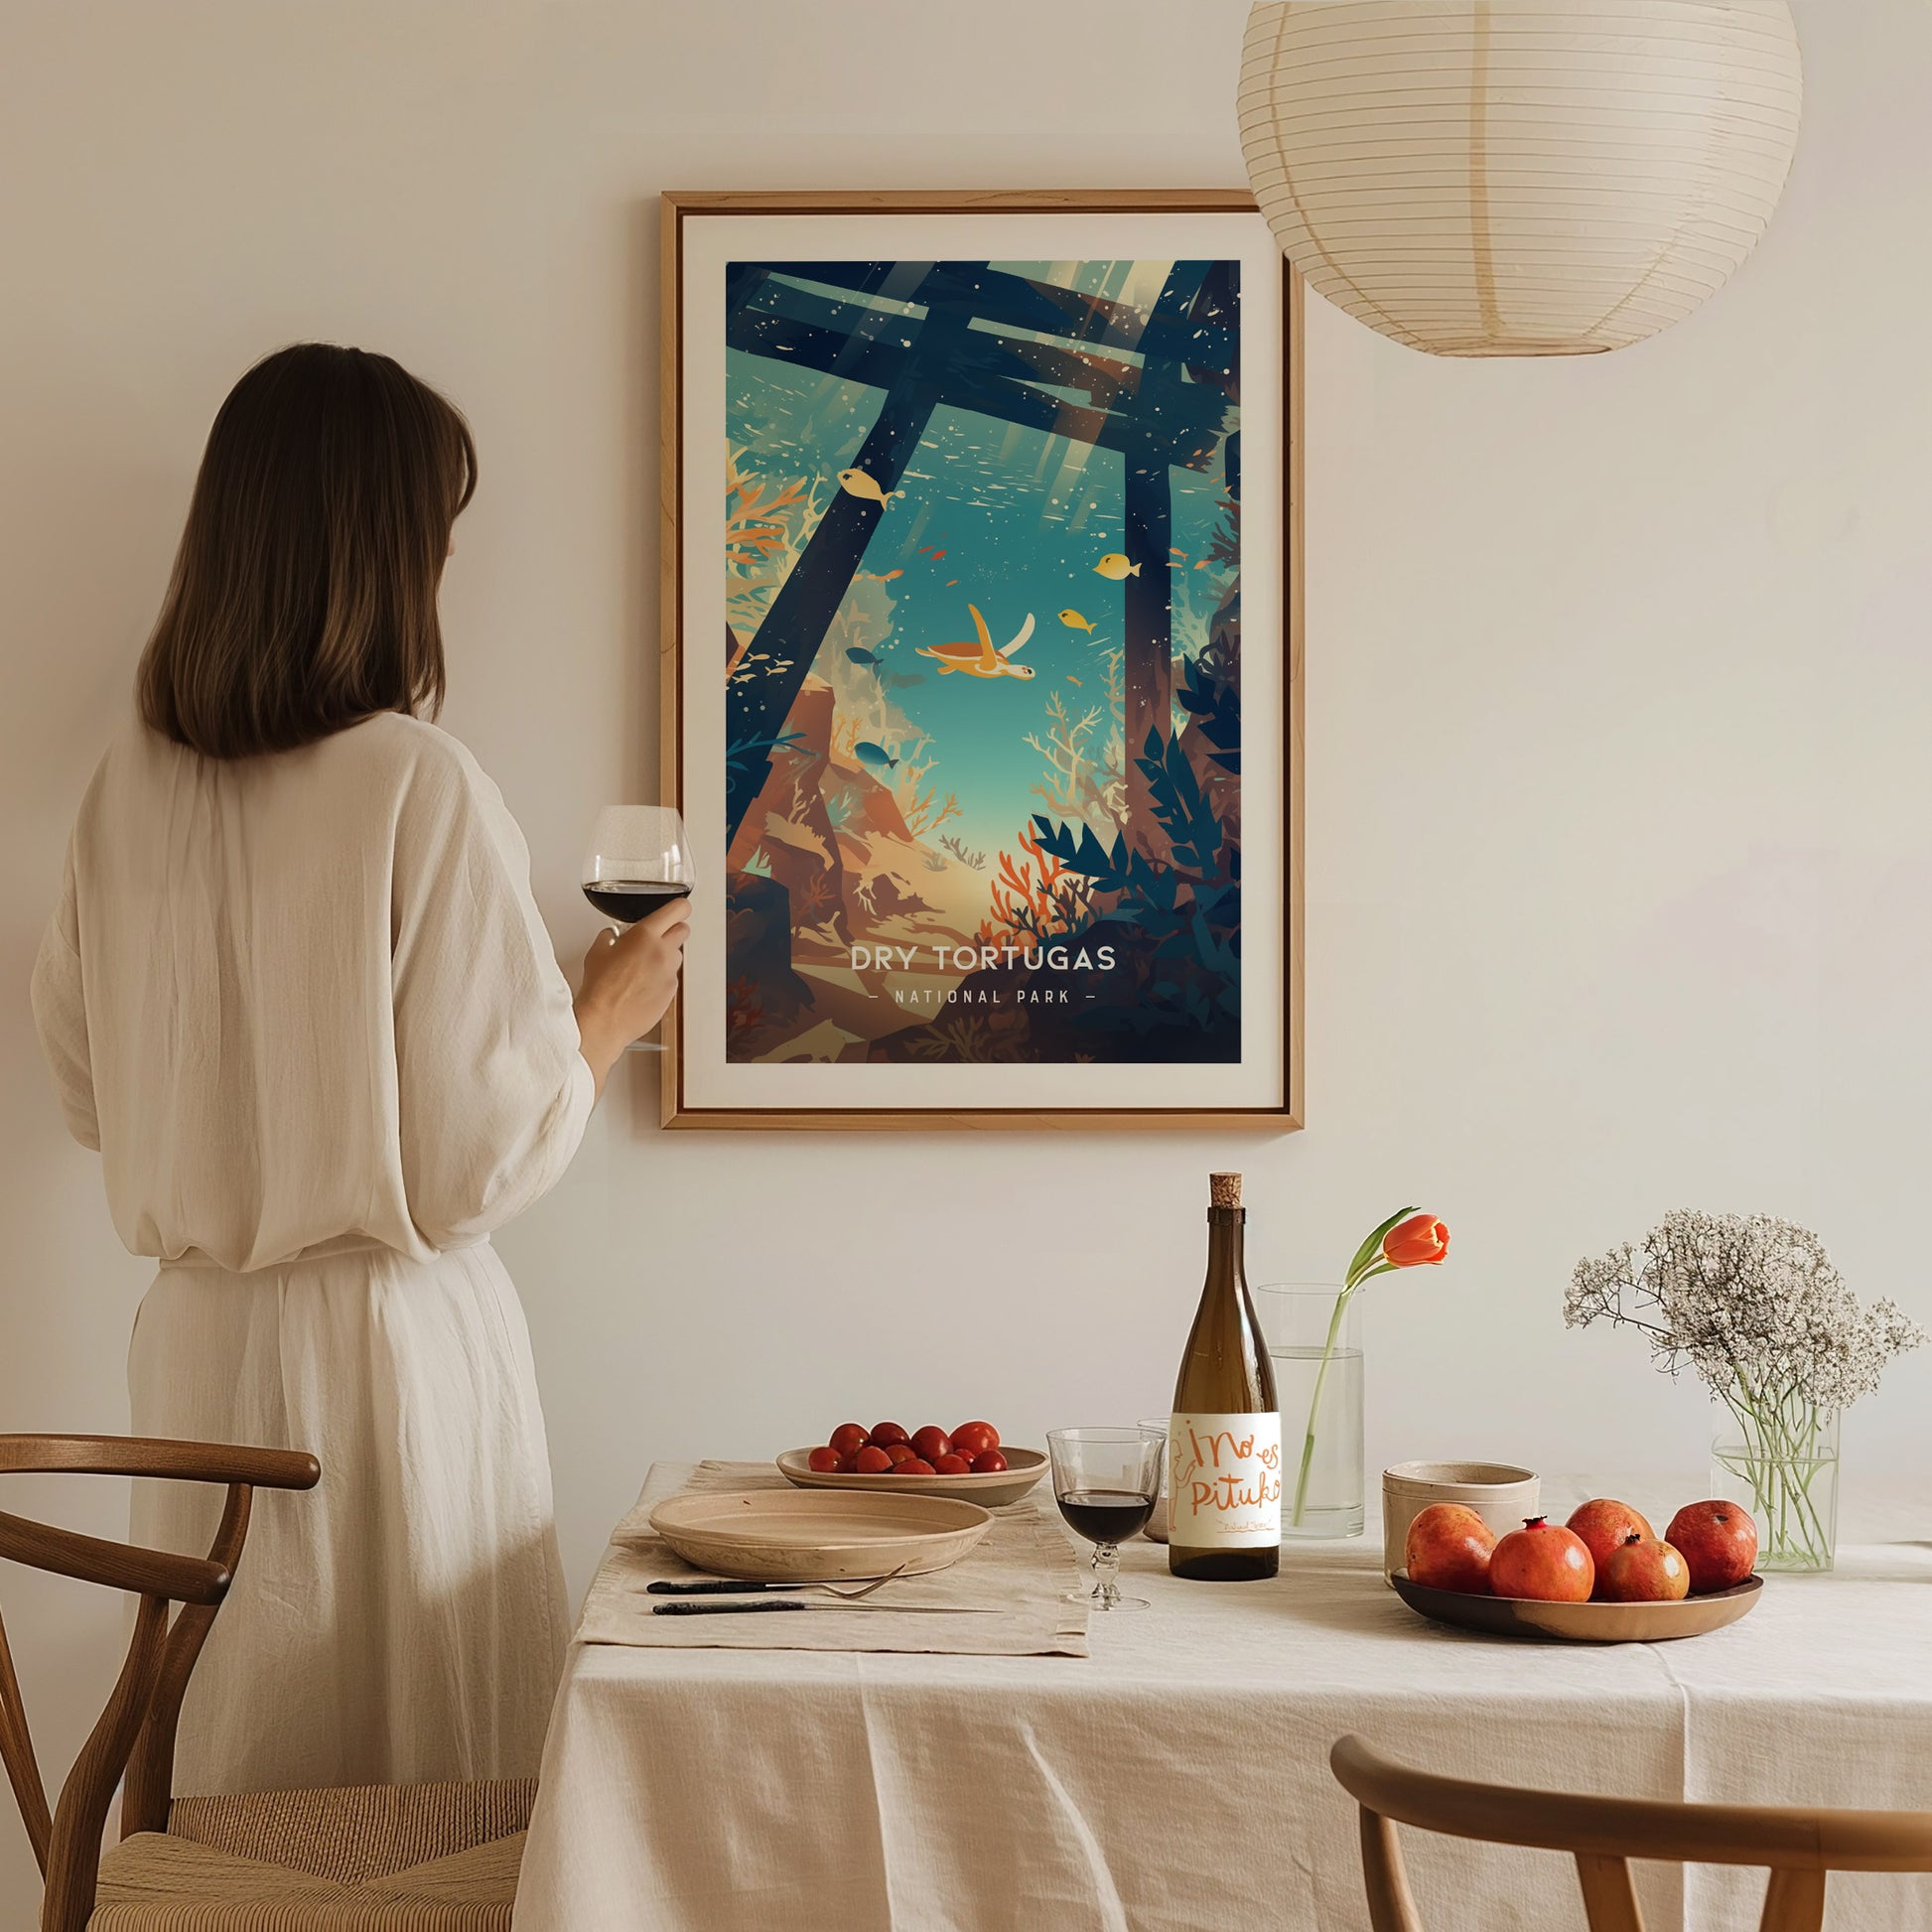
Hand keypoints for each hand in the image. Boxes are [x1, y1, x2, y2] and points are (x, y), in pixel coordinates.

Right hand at [574, 895, 690, 1094]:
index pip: (678, 909)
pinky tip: (643, 986)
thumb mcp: (597, 951)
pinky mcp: (671, 992)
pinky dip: (662, 978)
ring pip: (677, 956)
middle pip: (683, 930)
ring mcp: (669, 973)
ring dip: (666, 956)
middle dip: (672, 930)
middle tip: (657, 938)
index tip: (678, 909)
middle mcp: (663, 952)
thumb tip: (613, 936)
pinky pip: (672, 978)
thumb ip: (610, 937)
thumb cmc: (600, 988)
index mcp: (645, 935)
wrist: (605, 1020)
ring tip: (644, 967)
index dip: (679, 907)